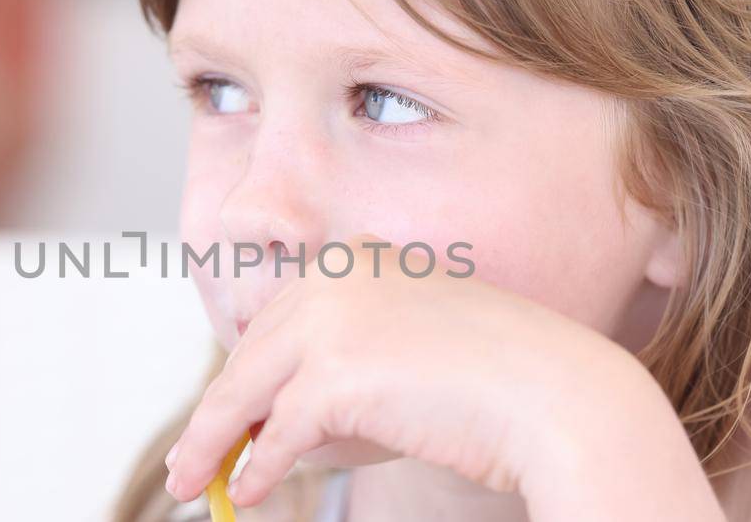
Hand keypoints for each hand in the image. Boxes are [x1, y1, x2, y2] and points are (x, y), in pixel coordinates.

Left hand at [162, 238, 723, 520]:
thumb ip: (346, 372)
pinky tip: (248, 492)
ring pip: (245, 392)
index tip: (228, 412)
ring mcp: (330, 321)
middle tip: (191, 460)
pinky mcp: (334, 377)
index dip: (249, 374)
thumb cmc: (501, 382)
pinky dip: (258, 468)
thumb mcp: (409, 355)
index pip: (278, 320)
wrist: (558, 396)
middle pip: (250, 353)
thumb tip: (275, 429)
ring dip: (214, 444)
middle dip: (219, 412)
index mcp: (355, 259)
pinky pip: (275, 434)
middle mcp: (334, 276)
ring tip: (196, 484)